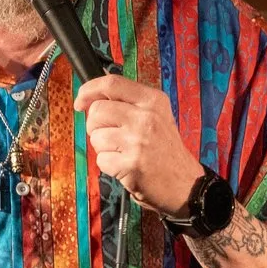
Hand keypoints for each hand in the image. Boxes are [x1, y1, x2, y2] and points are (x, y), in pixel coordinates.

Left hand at [74, 74, 203, 215]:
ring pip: (96, 136)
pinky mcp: (131, 164)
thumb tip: (91, 98)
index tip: (81, 102)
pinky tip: (125, 167)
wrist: (186, 184)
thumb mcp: (156, 116)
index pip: (112, 83)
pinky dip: (108, 166)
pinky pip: (101, 160)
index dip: (89, 90)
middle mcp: (146, 117)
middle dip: (95, 126)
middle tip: (111, 137)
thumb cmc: (165, 151)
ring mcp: (138, 140)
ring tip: (123, 153)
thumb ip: (128, 103)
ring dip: (102, 148)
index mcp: (153, 100)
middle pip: (97, 111)